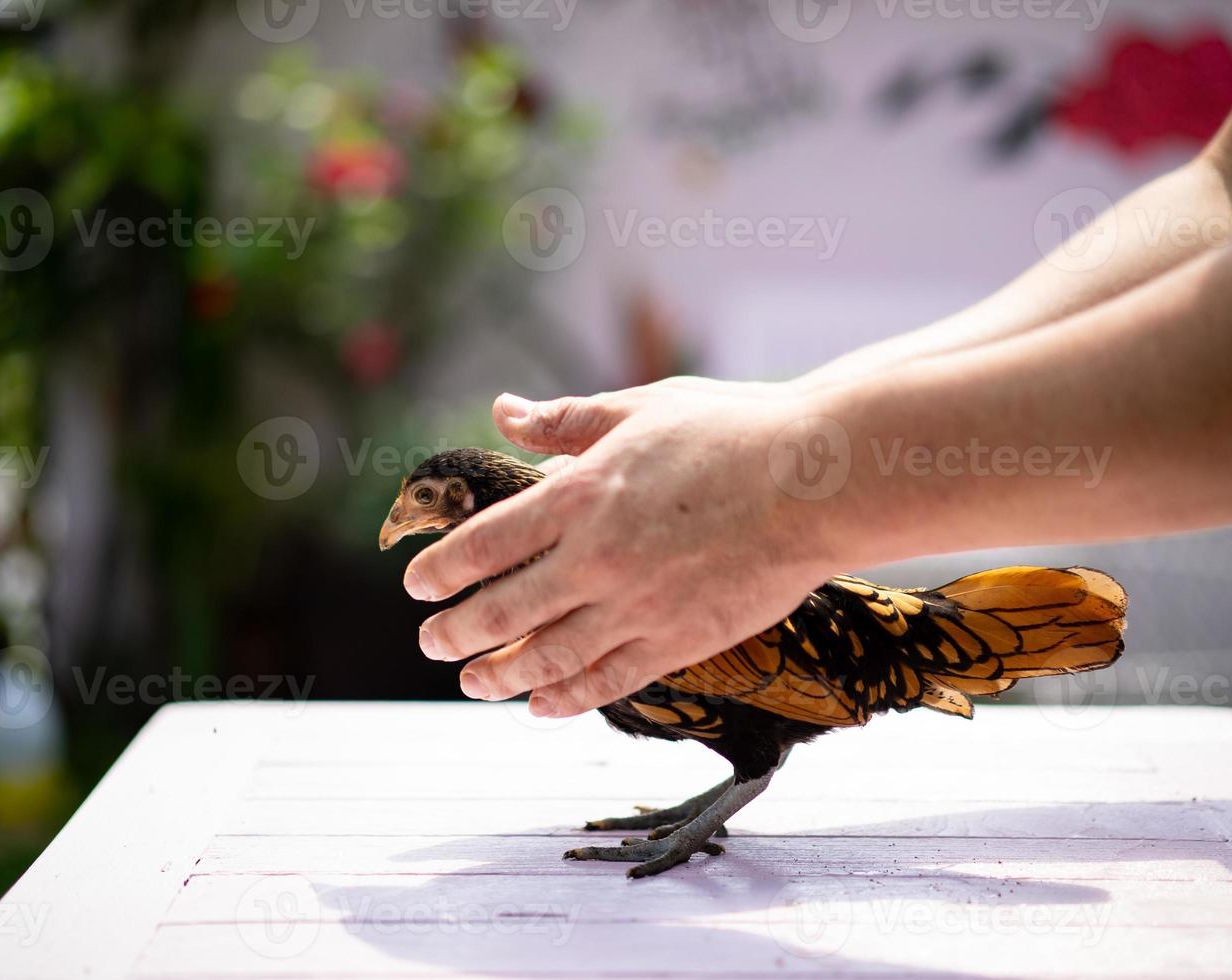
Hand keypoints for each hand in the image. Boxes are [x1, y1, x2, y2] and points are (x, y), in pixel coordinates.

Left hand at [404, 377, 848, 716]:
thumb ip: (566, 420)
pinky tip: (542, 706)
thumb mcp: (639, 409)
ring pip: (546, 656)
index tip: (416, 585)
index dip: (441, 569)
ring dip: (498, 675)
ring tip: (471, 683)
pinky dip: (566, 697)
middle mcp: (595, 558)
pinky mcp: (678, 640)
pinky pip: (607, 680)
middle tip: (430, 642)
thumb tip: (503, 411)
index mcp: (579, 495)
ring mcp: (636, 606)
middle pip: (501, 610)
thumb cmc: (732, 432)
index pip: (484, 544)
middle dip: (454, 631)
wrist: (815, 482)